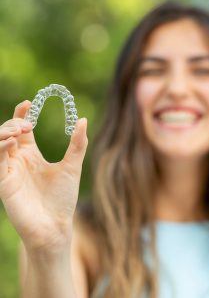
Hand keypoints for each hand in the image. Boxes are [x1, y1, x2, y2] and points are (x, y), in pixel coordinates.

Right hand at [0, 100, 87, 254]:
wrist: (56, 225)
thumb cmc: (63, 198)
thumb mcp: (72, 166)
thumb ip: (77, 144)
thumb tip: (82, 119)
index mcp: (32, 156)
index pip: (21, 130)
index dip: (22, 114)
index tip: (29, 102)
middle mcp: (18, 161)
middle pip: (6, 133)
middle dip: (13, 123)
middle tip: (27, 124)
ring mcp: (9, 171)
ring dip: (3, 132)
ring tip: (19, 130)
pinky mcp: (3, 183)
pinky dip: (0, 148)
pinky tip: (12, 142)